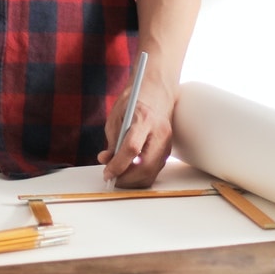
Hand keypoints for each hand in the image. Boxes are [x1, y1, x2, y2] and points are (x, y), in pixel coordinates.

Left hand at [97, 66, 176, 187]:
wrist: (156, 93)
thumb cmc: (134, 102)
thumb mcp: (116, 116)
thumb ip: (112, 141)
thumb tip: (106, 161)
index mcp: (145, 119)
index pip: (132, 148)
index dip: (118, 165)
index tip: (107, 173)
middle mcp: (160, 132)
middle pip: (146, 166)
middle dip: (127, 179)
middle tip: (113, 179)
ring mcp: (167, 143)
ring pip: (152, 173)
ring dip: (134, 180)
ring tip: (119, 175)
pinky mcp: (168, 151)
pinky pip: (154, 170)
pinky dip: (141, 175)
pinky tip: (130, 170)